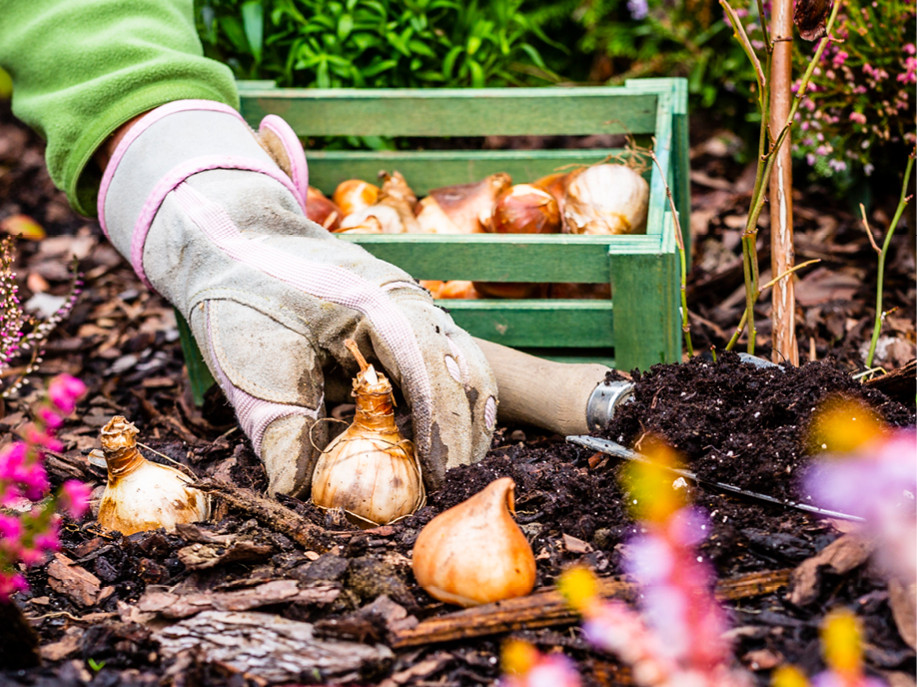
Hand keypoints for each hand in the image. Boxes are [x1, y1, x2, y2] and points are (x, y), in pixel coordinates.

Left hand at [97, 100, 497, 495]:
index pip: (434, 375)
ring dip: (460, 418)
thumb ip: (280, 429)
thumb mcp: (254, 364)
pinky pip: (443, 362)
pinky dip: (442, 401)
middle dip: (462, 433)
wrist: (236, 241)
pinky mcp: (404, 319)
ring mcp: (413, 306)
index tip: (435, 482)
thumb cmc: (245, 297)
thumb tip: (295, 493)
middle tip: (444, 486)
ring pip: (465, 367)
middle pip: (467, 373)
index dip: (441, 433)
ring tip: (442, 469)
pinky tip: (423, 437)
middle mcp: (411, 302)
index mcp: (381, 306)